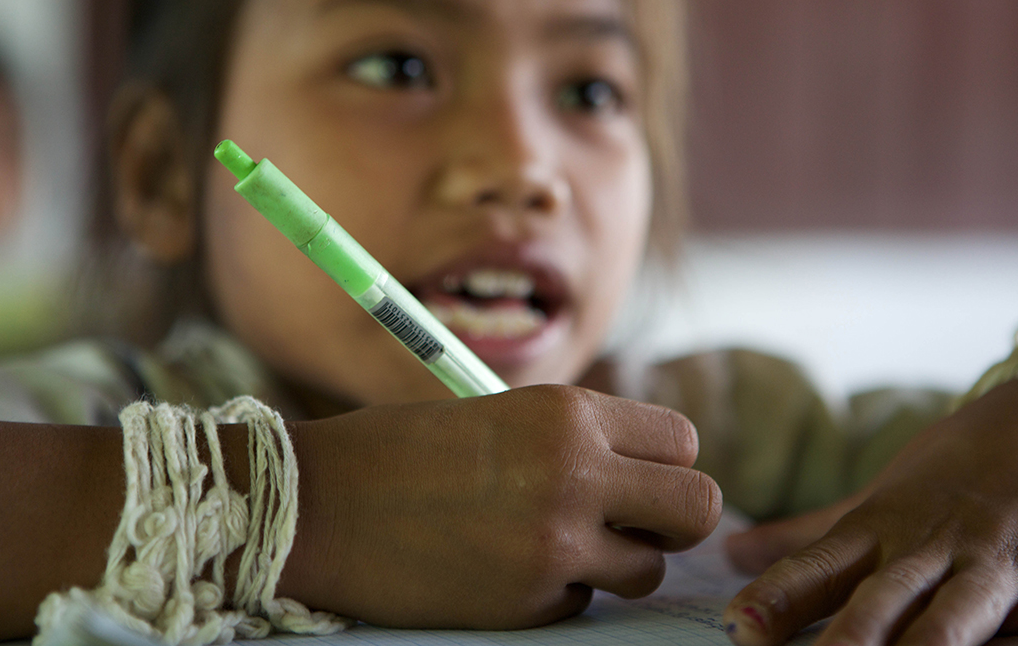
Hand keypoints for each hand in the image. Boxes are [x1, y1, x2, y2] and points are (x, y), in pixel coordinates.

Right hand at [278, 385, 721, 627]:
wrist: (317, 505)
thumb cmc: (402, 450)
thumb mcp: (503, 416)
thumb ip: (577, 439)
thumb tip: (644, 475)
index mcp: (568, 413)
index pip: (682, 442)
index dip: (667, 464)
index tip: (638, 477)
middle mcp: (576, 474)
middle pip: (699, 507)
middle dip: (673, 520)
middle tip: (631, 523)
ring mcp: (555, 545)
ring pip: (648, 569)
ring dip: (616, 564)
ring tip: (556, 545)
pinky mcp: (528, 602)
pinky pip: (582, 604)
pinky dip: (558, 593)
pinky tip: (504, 569)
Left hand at [722, 375, 1017, 645]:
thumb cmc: (955, 473)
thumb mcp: (877, 498)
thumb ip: (806, 535)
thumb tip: (731, 552)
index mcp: (883, 527)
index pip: (819, 565)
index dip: (777, 596)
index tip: (739, 626)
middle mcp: (936, 547)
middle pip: (882, 597)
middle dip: (847, 635)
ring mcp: (1002, 567)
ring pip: (957, 616)